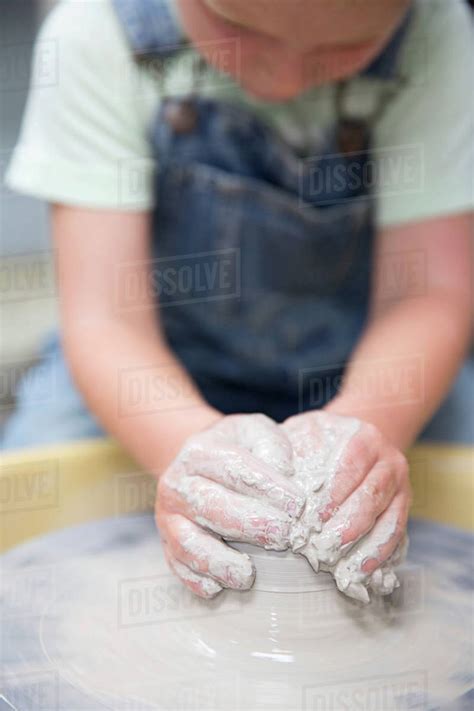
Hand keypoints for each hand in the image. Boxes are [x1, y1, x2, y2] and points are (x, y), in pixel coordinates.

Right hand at [156, 413, 304, 597]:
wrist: (198, 466)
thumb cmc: (238, 450)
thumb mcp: (255, 433)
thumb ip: (272, 445)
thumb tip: (284, 472)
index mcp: (199, 451)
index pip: (233, 467)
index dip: (267, 486)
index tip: (298, 504)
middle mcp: (177, 484)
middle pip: (211, 507)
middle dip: (251, 525)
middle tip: (286, 536)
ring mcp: (168, 517)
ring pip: (188, 543)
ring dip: (220, 562)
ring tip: (249, 574)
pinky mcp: (168, 545)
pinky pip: (178, 566)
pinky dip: (197, 579)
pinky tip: (221, 586)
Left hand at [282, 411, 410, 602]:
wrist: (356, 439)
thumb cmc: (320, 440)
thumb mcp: (302, 432)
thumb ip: (287, 446)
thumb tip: (275, 474)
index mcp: (365, 437)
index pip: (352, 464)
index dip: (334, 492)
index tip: (313, 518)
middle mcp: (389, 460)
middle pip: (373, 495)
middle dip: (349, 525)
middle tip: (325, 548)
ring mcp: (401, 486)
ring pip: (390, 519)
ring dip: (368, 548)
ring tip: (346, 570)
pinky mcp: (403, 509)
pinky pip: (397, 535)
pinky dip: (381, 556)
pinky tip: (362, 572)